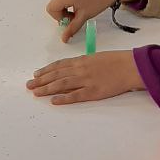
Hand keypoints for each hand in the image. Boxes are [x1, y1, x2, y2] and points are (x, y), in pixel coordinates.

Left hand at [26, 51, 144, 104]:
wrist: (130, 66)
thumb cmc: (116, 61)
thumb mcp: (97, 58)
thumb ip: (84, 63)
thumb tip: (72, 68)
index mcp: (81, 60)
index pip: (59, 66)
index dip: (46, 70)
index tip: (36, 74)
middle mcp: (80, 69)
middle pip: (56, 75)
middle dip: (41, 80)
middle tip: (29, 85)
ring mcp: (86, 81)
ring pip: (62, 85)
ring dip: (47, 89)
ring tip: (36, 92)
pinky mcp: (93, 91)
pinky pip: (75, 96)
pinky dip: (63, 98)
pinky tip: (54, 101)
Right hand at [45, 0, 140, 39]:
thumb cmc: (98, 0)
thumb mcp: (84, 16)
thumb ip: (72, 28)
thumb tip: (64, 38)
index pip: (51, 9)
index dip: (59, 18)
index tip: (70, 20)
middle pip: (53, 6)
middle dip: (61, 15)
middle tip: (74, 18)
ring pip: (58, 3)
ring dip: (64, 11)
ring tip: (77, 13)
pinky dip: (68, 6)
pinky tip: (78, 8)